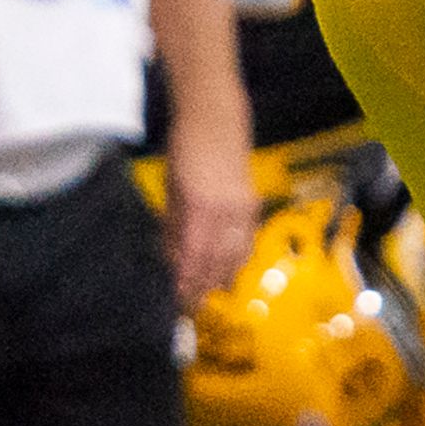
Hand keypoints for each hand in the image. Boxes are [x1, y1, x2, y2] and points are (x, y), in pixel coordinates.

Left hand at [162, 118, 254, 306]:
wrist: (216, 120)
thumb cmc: (183, 150)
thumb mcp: (171, 190)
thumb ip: (173, 226)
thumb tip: (172, 259)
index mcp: (201, 207)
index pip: (196, 256)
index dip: (189, 281)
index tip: (180, 300)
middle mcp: (228, 211)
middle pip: (219, 260)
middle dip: (206, 284)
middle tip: (193, 305)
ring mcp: (245, 208)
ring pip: (238, 253)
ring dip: (224, 275)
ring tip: (211, 292)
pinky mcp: (253, 204)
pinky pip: (246, 240)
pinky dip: (237, 257)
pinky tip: (228, 267)